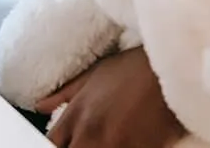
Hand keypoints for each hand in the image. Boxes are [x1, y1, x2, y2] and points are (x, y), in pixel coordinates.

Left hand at [35, 47, 184, 147]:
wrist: (169, 70)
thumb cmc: (132, 69)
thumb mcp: (93, 74)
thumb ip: (64, 94)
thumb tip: (40, 106)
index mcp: (76, 115)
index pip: (52, 144)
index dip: (56, 147)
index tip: (63, 144)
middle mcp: (91, 133)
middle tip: (84, 143)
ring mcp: (115, 145)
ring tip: (103, 141)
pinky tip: (124, 143)